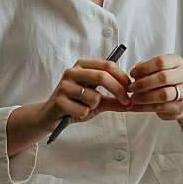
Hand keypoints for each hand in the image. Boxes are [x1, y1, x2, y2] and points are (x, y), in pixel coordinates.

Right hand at [7, 58, 131, 154]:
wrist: (50, 117)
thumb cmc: (75, 105)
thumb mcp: (97, 101)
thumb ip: (113, 100)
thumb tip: (133, 102)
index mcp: (82, 66)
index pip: (108, 65)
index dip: (122, 78)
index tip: (131, 90)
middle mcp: (72, 72)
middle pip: (103, 76)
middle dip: (118, 90)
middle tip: (126, 101)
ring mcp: (64, 85)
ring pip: (93, 96)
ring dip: (95, 106)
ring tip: (84, 107)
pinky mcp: (59, 100)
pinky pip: (83, 109)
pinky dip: (84, 114)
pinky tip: (74, 113)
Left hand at [128, 54, 182, 121]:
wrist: (182, 97)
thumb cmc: (166, 81)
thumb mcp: (156, 71)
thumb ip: (146, 70)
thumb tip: (135, 73)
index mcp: (177, 62)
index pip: (161, 62)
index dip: (144, 68)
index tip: (132, 73)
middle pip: (164, 77)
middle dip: (144, 83)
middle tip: (132, 88)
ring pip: (164, 94)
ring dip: (145, 97)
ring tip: (133, 98)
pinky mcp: (180, 107)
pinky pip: (161, 107)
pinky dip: (144, 107)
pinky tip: (135, 106)